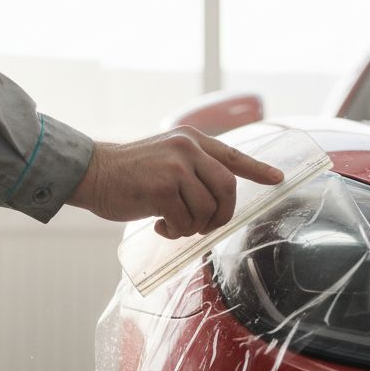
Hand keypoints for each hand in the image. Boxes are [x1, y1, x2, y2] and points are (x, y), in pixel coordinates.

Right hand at [68, 126, 283, 238]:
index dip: (257, 169)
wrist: (92, 173)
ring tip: (172, 224)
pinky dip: (175, 231)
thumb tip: (214, 202)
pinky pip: (185, 220)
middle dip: (221, 215)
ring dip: (193, 226)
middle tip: (204, 226)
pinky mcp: (163, 188)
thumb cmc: (126, 174)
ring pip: (207, 209)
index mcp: (191, 139)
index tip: (277, 179)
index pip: (232, 156)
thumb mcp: (164, 159)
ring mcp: (176, 166)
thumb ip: (190, 170)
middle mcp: (187, 148)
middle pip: (227, 188)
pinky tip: (159, 225)